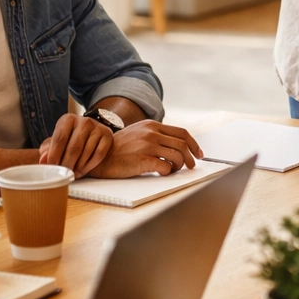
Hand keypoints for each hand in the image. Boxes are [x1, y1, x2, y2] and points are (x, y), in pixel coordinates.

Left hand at [39, 114, 113, 176]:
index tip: (51, 167)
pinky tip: (82, 170)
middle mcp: (84, 121)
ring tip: (72, 173)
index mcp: (68, 119)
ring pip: (86, 153)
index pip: (59, 139)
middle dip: (67, 164)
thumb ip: (48, 149)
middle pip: (74, 148)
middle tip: (63, 174)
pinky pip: (98, 155)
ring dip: (78, 167)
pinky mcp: (107, 135)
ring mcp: (97, 127)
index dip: (54, 156)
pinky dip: (89, 166)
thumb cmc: (70, 138)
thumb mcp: (58, 139)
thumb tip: (44, 161)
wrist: (91, 131)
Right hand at [89, 120, 203, 177]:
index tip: (199, 154)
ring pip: (178, 156)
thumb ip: (155, 134)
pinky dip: (168, 172)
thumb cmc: (119, 148)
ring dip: (179, 166)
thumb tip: (176, 145)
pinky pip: (166, 167)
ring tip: (171, 170)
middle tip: (191, 167)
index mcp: (152, 125)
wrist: (100, 156)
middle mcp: (152, 133)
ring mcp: (148, 145)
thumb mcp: (138, 133)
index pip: (182, 133)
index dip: (194, 144)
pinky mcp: (144, 159)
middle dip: (191, 158)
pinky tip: (161, 173)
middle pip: (183, 144)